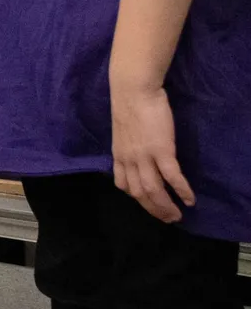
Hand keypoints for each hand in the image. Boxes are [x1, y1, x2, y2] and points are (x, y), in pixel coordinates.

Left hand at [111, 79, 192, 222]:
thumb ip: (128, 145)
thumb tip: (137, 152)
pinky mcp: (161, 150)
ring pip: (154, 190)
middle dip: (154, 209)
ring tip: (178, 215)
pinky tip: (189, 199)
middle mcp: (129, 160)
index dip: (136, 197)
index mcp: (119, 155)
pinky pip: (172, 177)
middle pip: (139, 193)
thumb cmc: (130, 105)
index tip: (148, 202)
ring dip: (166, 206)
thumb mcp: (122, 130)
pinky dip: (181, 191)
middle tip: (169, 218)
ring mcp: (144, 156)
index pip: (124, 185)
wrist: (133, 90)